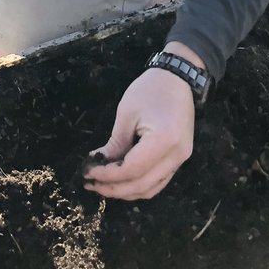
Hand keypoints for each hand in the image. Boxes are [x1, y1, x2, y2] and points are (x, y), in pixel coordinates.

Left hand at [83, 67, 194, 200]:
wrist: (178, 78)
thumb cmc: (150, 89)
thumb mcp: (127, 113)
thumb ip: (115, 144)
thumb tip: (98, 164)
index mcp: (164, 141)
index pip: (131, 170)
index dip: (107, 176)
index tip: (87, 172)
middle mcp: (176, 156)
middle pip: (142, 185)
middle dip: (113, 189)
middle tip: (90, 183)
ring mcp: (181, 159)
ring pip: (151, 189)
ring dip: (125, 191)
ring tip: (101, 185)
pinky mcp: (179, 158)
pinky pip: (158, 181)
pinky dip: (138, 185)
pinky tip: (120, 181)